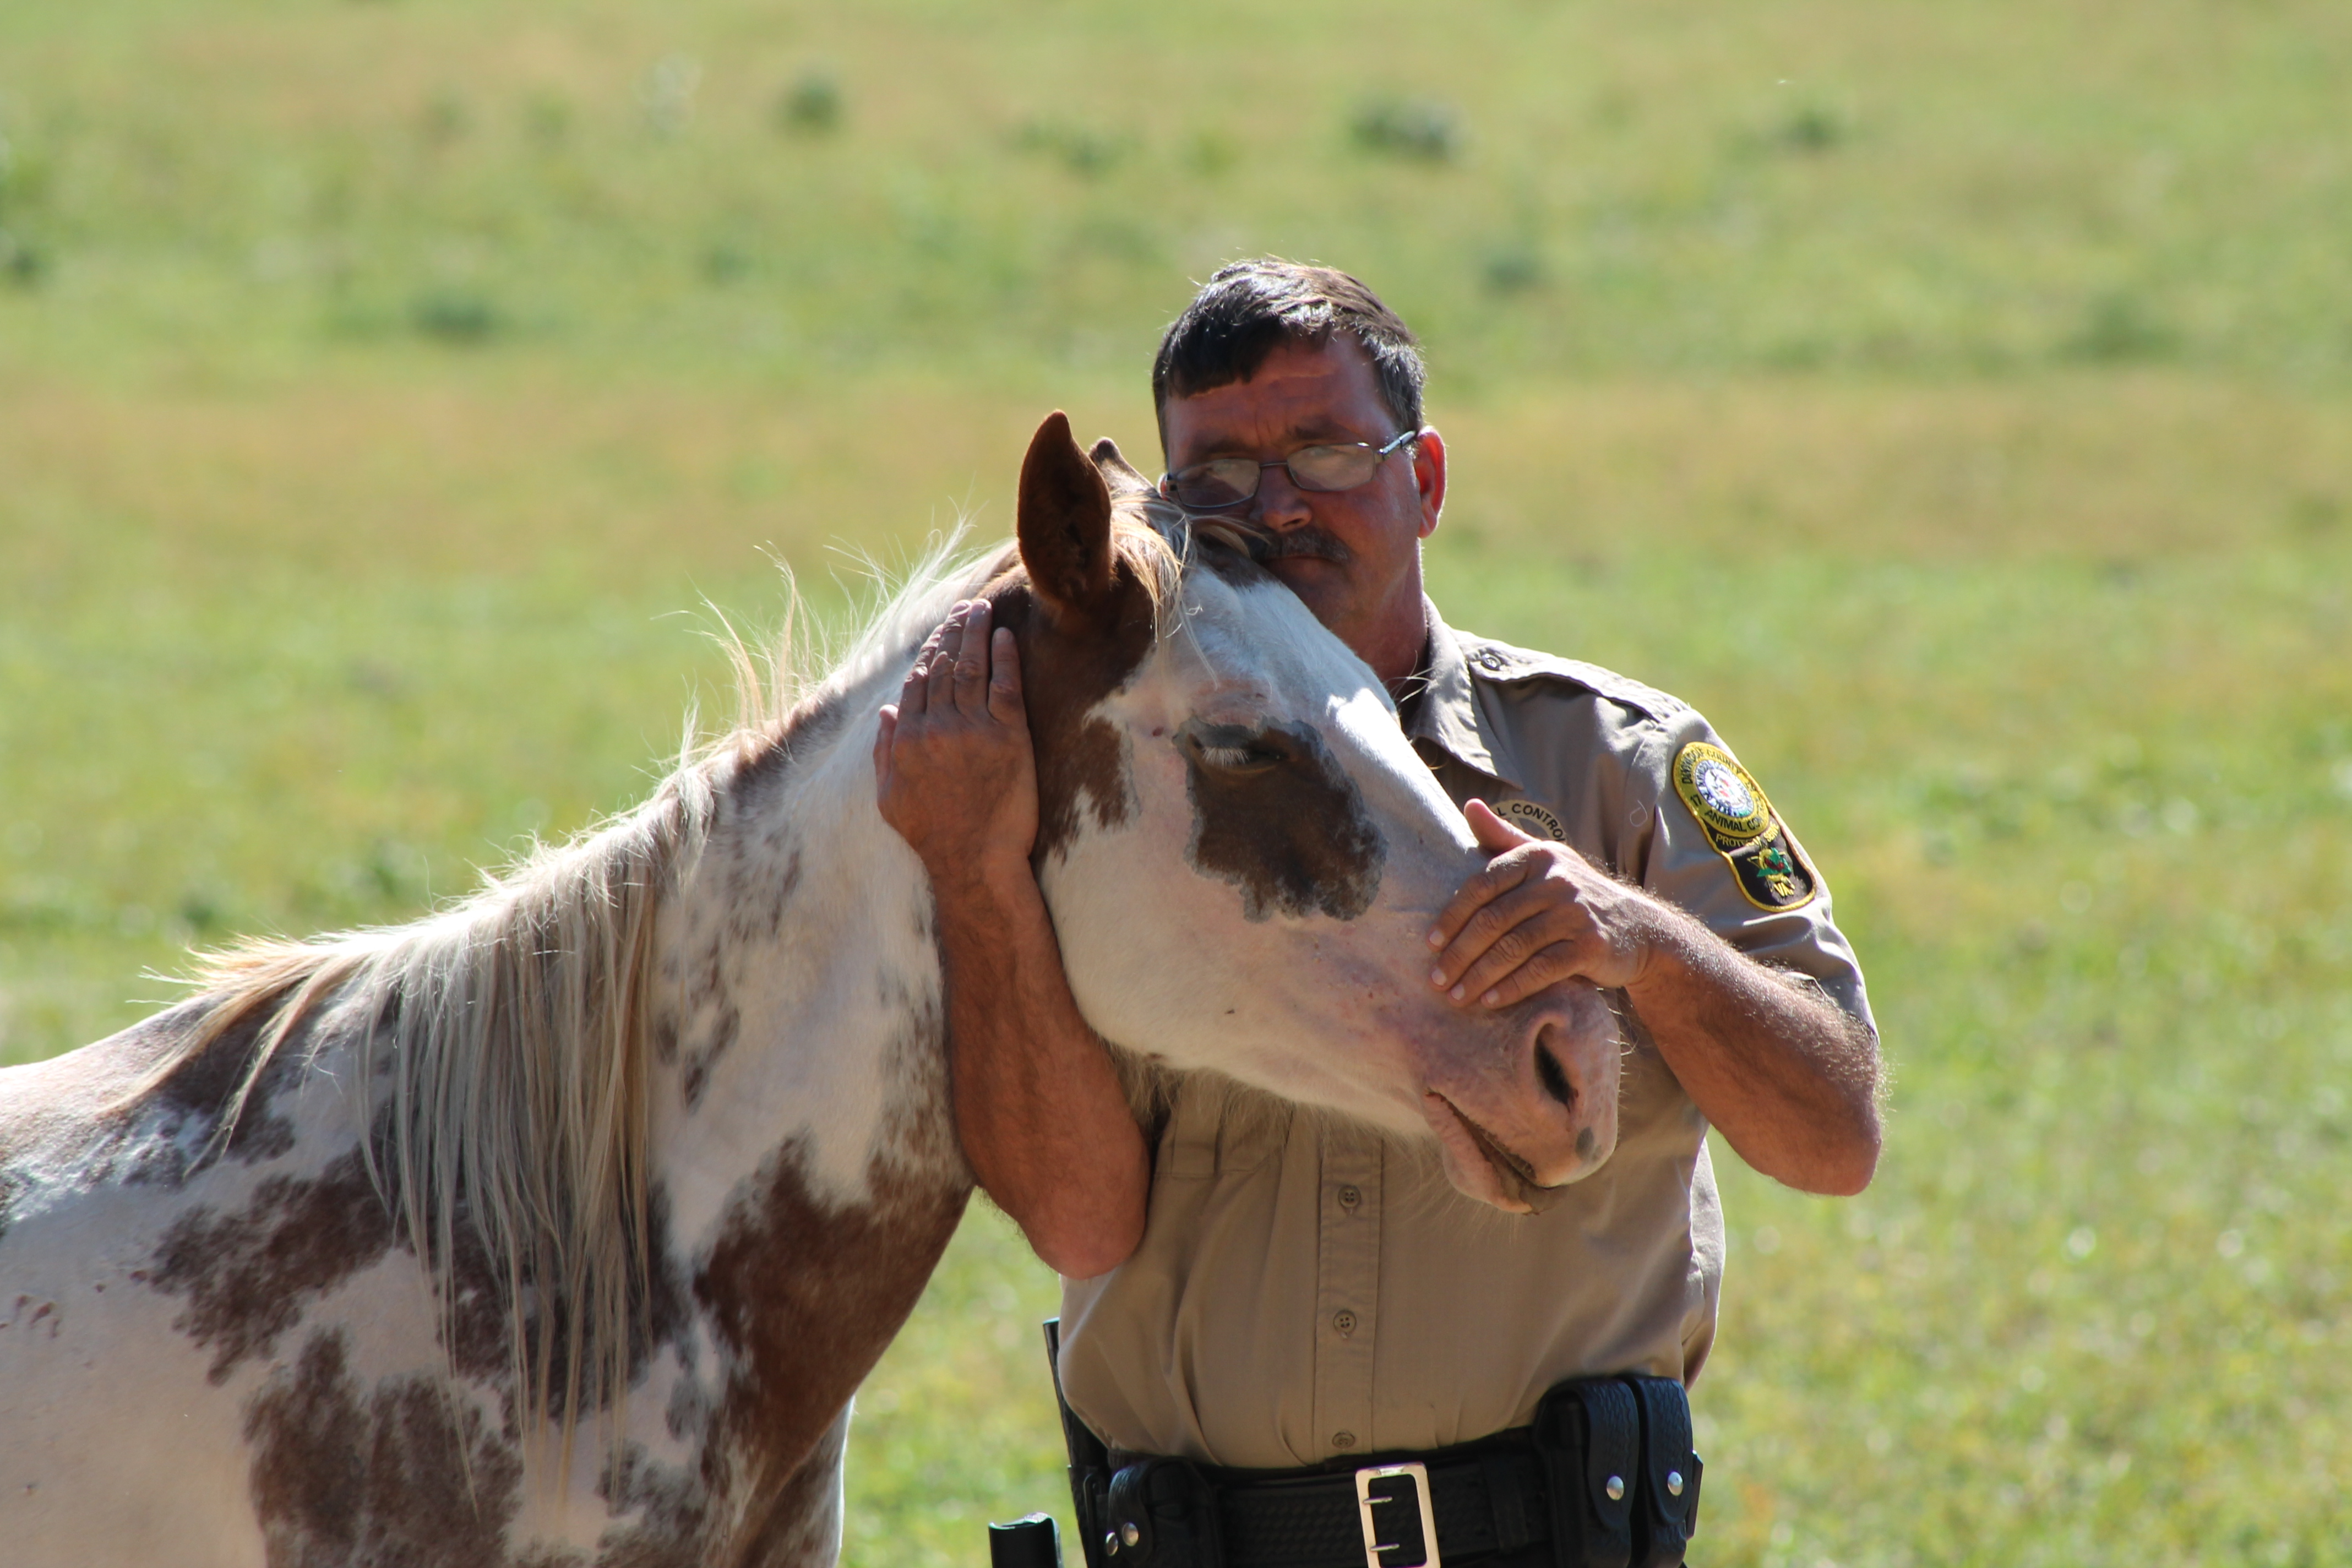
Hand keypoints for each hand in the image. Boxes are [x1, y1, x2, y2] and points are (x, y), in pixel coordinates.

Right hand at [873, 598, 1037, 887]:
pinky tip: (1004, 636)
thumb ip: (884, 752)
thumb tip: (886, 711)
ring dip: (975, 632)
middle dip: (952, 631)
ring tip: (981, 609)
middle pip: (943, 666)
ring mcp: (972, 729)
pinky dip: (1003, 656)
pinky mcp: (1009, 736)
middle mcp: (936, 727)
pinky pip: (1005, 684)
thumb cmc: (932, 836)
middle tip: (964, 608)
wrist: (975, 861)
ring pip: (971, 667)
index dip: (928, 653)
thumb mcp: (889, 797)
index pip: (916, 681)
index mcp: (907, 739)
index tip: (939, 635)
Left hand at [1425, 800, 1664, 1006]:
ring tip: (1456, 996)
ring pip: (1513, 947)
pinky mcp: (1590, 945)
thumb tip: (1470, 805)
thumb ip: (1504, 837)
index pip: (1482, 885)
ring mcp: (1575, 913)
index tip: (1431, 943)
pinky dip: (1512, 987)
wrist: (1637, 927)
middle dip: (1460, 953)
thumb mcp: (1543, 860)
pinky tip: (1490, 1001)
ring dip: (1480, 976)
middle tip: (1436, 979)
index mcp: (1537, 857)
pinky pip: (1541, 969)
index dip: (1452, 916)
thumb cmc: (1575, 895)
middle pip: (1493, 920)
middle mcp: (1556, 880)